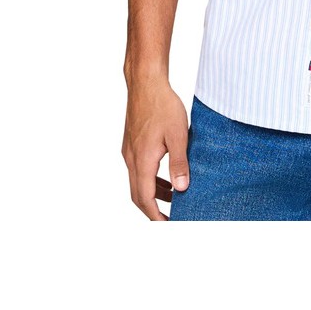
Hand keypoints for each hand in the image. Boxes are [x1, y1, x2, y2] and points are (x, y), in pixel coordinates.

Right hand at [121, 79, 189, 220]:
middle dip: (152, 210)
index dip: (155, 216)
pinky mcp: (132, 144)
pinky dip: (151, 179)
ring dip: (154, 194)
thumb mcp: (178, 134)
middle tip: (170, 220)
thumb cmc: (162, 104)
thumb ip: (179, 163)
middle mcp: (131, 159)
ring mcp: (129, 151)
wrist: (145, 82)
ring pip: (138, 182)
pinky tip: (167, 177)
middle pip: (137, 195)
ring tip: (174, 200)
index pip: (145, 198)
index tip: (168, 227)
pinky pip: (138, 170)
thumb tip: (181, 189)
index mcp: (142, 160)